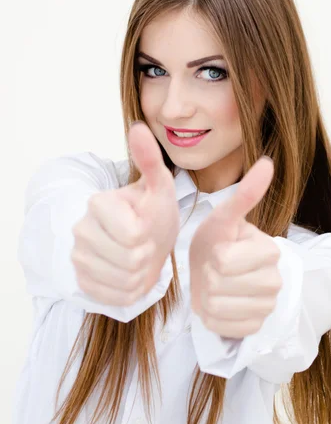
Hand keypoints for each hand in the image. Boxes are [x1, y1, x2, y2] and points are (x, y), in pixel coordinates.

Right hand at [71, 121, 179, 305]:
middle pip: (130, 259)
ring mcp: (78, 258)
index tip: (146, 223)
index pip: (133, 235)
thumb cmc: (153, 211)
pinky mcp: (83, 282)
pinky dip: (132, 290)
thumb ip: (150, 160)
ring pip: (124, 280)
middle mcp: (80, 230)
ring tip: (141, 257)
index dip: (148, 233)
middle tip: (147, 243)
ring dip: (142, 273)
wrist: (143, 238)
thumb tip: (139, 126)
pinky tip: (132, 273)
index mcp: (97, 204)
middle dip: (147, 254)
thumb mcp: (159, 186)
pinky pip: (117, 297)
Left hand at [189, 156, 282, 337]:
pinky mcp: (255, 328)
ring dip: (206, 296)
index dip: (212, 256)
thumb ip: (245, 195)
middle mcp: (275, 281)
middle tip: (214, 269)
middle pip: (219, 285)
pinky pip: (222, 327)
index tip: (219, 250)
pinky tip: (218, 303)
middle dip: (207, 276)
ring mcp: (267, 307)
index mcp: (270, 251)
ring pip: (217, 308)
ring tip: (214, 284)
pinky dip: (211, 317)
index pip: (224, 261)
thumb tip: (267, 162)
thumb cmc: (217, 241)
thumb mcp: (224, 217)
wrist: (214, 271)